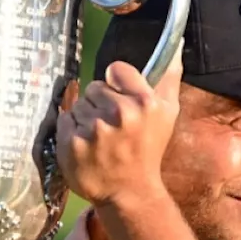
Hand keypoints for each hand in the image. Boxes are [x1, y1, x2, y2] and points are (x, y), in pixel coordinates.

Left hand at [55, 48, 182, 207]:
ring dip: (86, 118)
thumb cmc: (148, 150)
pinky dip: (71, 130)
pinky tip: (85, 145)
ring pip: (79, 104)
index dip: (116, 83)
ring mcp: (93, 129)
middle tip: (111, 125)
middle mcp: (119, 113)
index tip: (120, 97)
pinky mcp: (71, 143)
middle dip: (100, 103)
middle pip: (94, 87)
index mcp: (144, 103)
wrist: (129, 192)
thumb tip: (176, 46)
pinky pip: (64, 120)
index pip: (116, 69)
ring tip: (99, 138)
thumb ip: (169, 78)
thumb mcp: (167, 114)